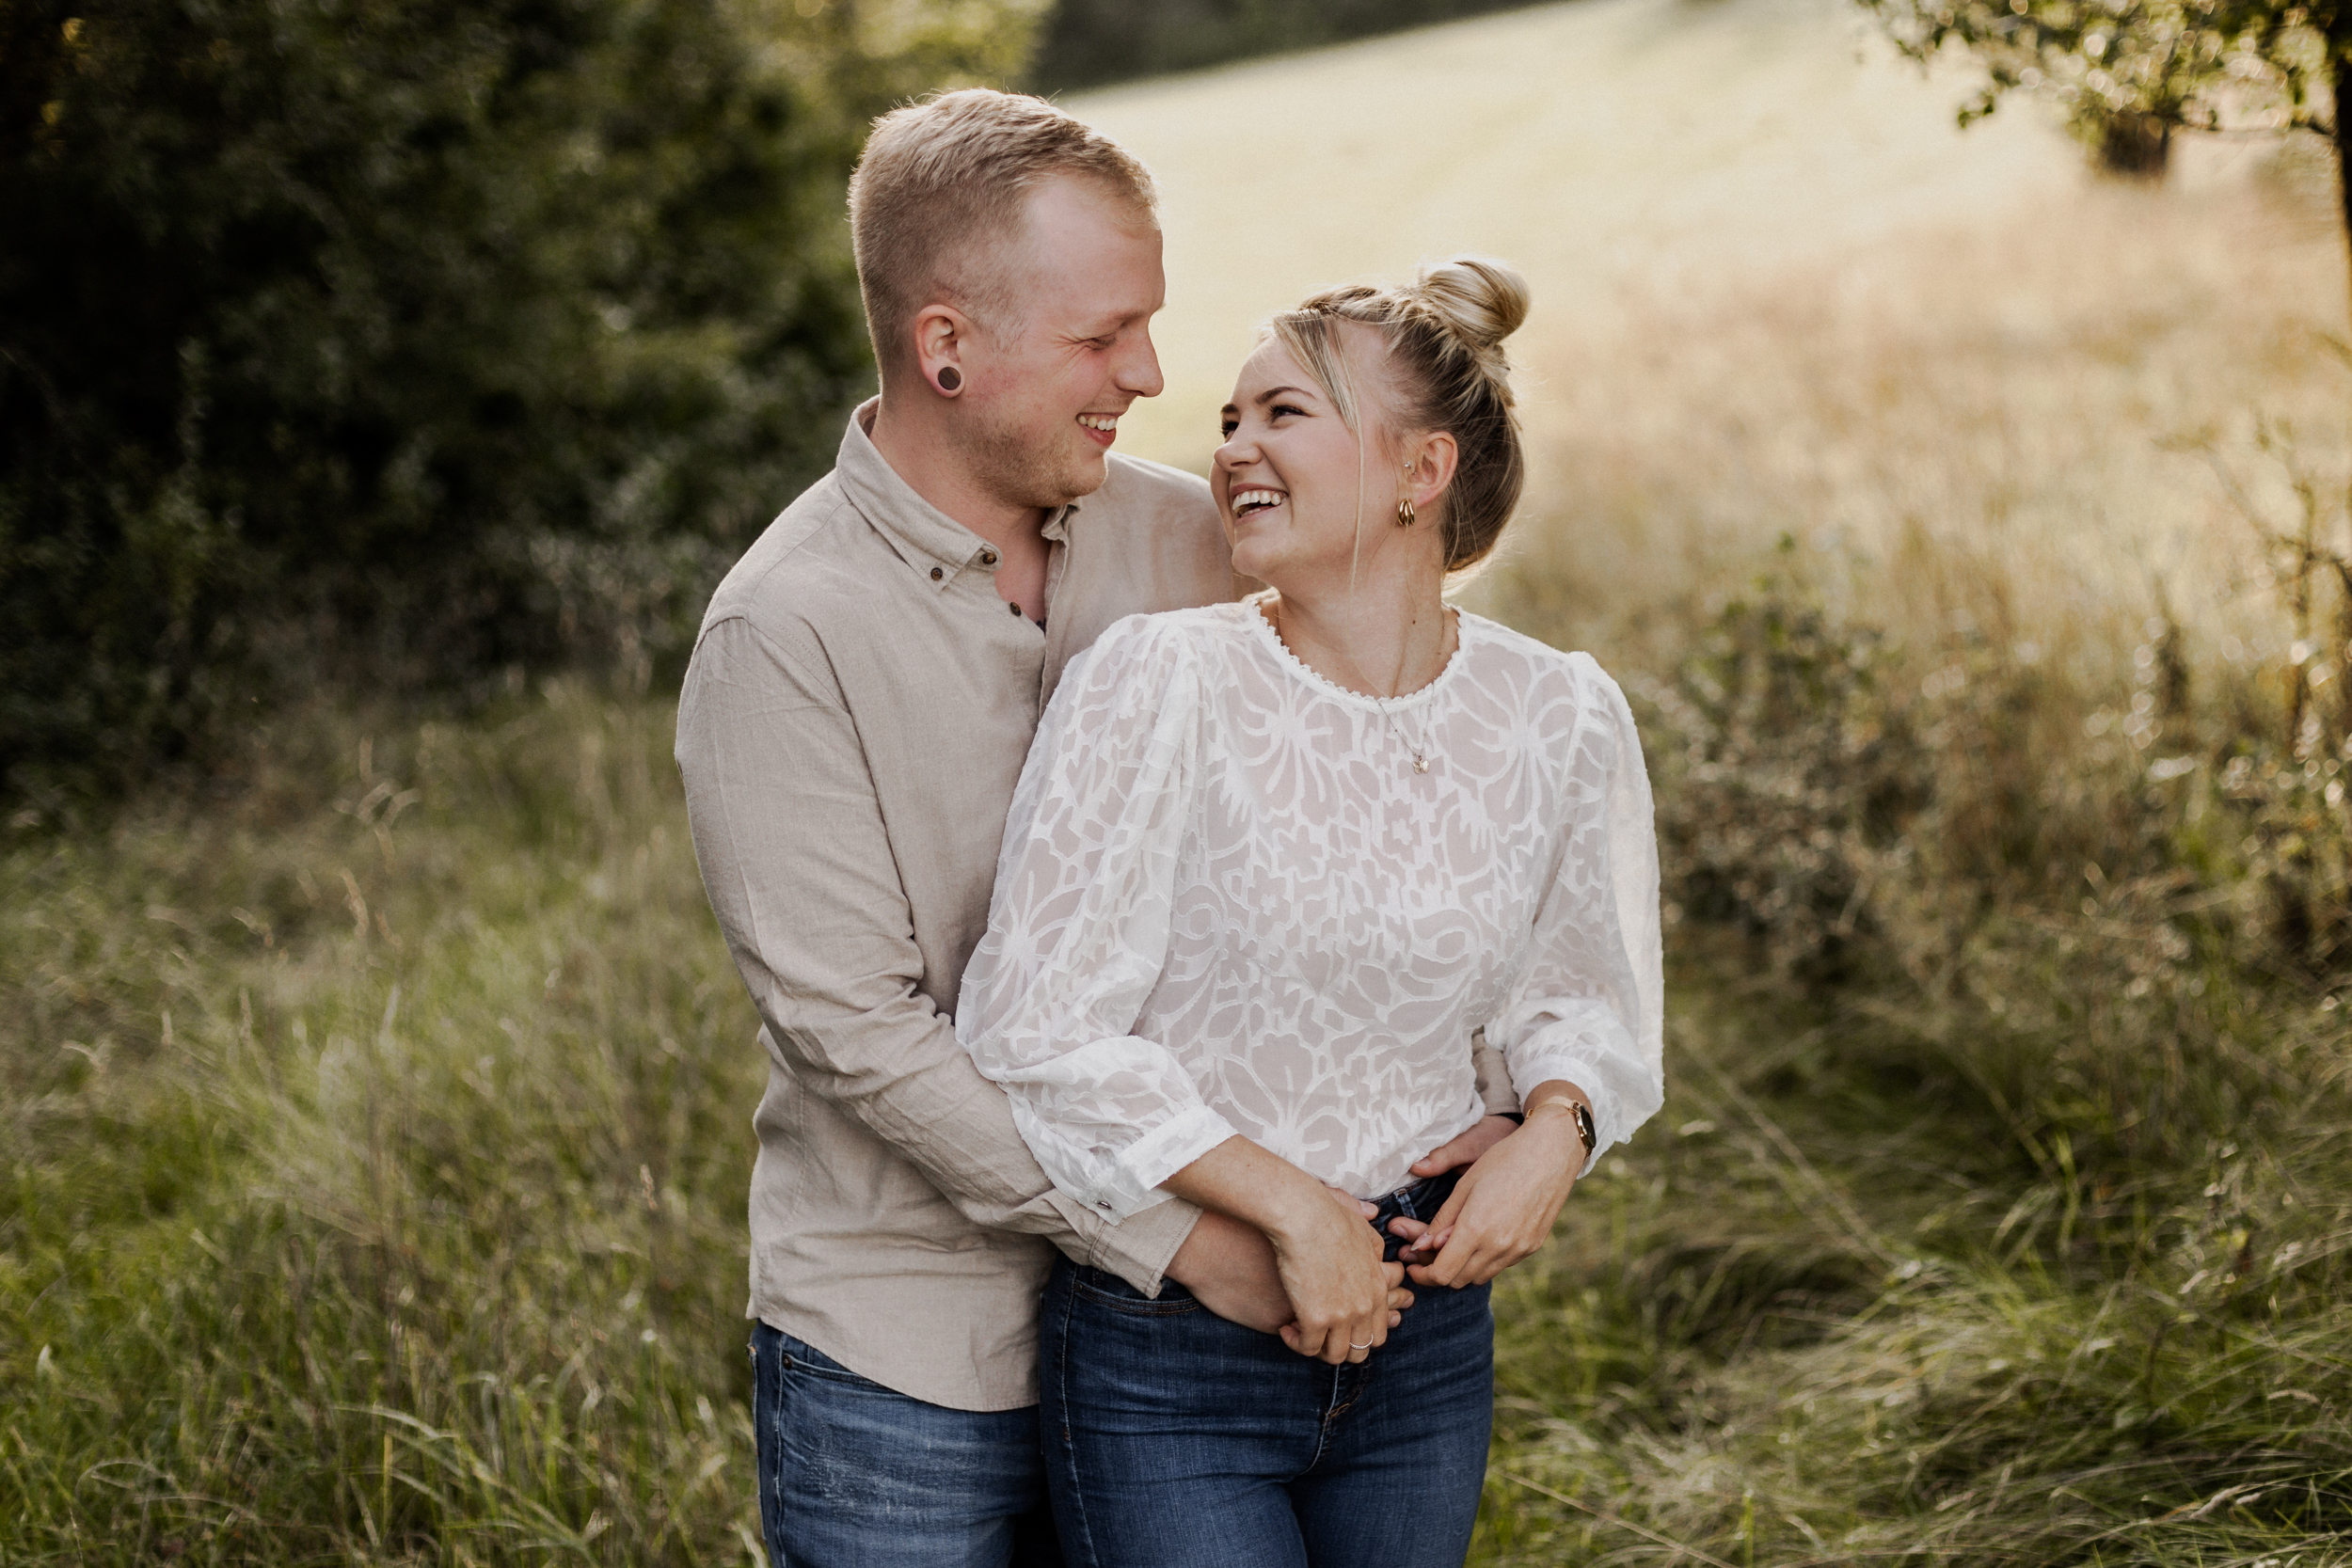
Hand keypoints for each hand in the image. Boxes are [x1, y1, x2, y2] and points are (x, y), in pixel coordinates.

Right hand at [1167, 1210, 1413, 1334]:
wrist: (1303, 1216)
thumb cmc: (1328, 1215)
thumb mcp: (1365, 1229)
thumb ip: (1375, 1247)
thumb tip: (1379, 1254)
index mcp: (1377, 1288)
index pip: (1377, 1333)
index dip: (1355, 1334)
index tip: (1336, 1323)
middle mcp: (1365, 1307)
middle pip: (1359, 1351)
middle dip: (1339, 1347)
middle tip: (1319, 1334)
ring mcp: (1342, 1316)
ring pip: (1335, 1356)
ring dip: (1318, 1348)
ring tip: (1300, 1330)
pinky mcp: (1315, 1320)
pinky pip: (1308, 1348)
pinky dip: (1296, 1342)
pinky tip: (1286, 1327)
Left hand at [1390, 1091, 1588, 1287]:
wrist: (1551, 1152)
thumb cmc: (1503, 1160)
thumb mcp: (1464, 1185)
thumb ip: (1442, 1220)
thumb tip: (1421, 1247)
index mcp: (1476, 1229)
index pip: (1442, 1273)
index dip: (1423, 1275)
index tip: (1412, 1265)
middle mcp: (1498, 1246)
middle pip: (1459, 1280)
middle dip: (1438, 1271)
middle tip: (1428, 1253)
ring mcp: (1518, 1249)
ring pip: (1480, 1276)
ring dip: (1462, 1267)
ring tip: (1453, 1244)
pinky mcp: (1532, 1247)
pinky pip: (1501, 1265)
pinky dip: (1485, 1260)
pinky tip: (1481, 1237)